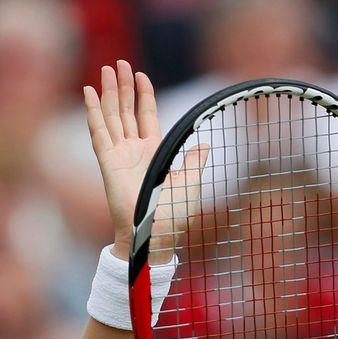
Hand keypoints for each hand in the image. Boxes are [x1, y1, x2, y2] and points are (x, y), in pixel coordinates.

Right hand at [84, 60, 207, 259]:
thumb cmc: (173, 217)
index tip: (141, 76)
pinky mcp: (108, 162)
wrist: (155, 235)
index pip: (147, 117)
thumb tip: (206, 146)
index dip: (144, 96)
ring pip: (112, 116)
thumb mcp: (189, 184)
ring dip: (109, 93)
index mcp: (154, 153)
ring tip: (107, 69)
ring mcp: (119, 155)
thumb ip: (194, 162)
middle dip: (123, 87)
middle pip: (127, 111)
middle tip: (121, 64)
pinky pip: (99, 132)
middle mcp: (135, 151)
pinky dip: (94, 112)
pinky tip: (90, 92)